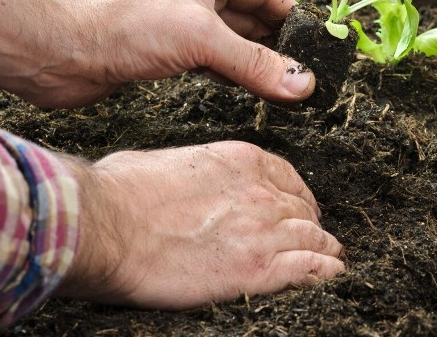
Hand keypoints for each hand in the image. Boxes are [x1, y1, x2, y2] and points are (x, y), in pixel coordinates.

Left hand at [0, 0, 313, 107]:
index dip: (291, 14)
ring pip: (229, 40)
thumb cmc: (125, 27)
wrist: (61, 52)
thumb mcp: (202, 40)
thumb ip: (255, 63)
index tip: (316, 42)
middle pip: (249, 16)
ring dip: (254, 60)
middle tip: (306, 69)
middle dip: (277, 42)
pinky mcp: (162, 51)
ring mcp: (177, 22)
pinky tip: (246, 89)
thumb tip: (303, 82)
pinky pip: (209, 60)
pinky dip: (230, 73)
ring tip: (284, 83)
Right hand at [55, 142, 344, 307]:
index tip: (298, 208)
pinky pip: (309, 270)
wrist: (105, 225)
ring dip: (323, 249)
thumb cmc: (120, 192)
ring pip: (313, 239)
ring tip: (330, 259)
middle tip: (311, 238)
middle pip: (302, 210)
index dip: (297, 196)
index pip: (288, 178)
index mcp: (240, 160)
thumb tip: (182, 182)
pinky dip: (324, 273)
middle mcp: (259, 192)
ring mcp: (262, 231)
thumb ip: (191, 171)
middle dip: (309, 224)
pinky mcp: (256, 270)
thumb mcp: (163, 161)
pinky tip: (330, 276)